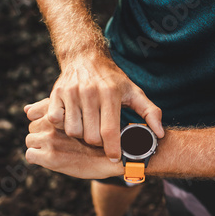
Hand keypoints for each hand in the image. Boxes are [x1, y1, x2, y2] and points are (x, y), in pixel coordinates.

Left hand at [24, 98, 122, 178]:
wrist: (116, 157)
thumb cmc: (97, 134)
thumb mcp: (80, 114)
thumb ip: (54, 109)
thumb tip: (27, 110)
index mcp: (64, 110)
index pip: (36, 114)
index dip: (43, 123)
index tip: (53, 129)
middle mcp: (57, 123)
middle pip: (32, 126)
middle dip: (40, 133)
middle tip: (55, 141)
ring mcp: (52, 140)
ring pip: (30, 139)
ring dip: (38, 145)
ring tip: (54, 149)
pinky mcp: (51, 158)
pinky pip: (30, 155)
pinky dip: (37, 158)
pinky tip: (51, 159)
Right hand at [44, 54, 163, 160]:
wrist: (85, 57)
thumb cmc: (112, 80)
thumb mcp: (134, 92)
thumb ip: (150, 112)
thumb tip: (159, 134)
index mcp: (110, 93)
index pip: (110, 130)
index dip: (112, 149)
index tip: (114, 158)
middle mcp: (90, 92)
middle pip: (90, 136)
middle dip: (97, 142)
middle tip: (100, 136)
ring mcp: (71, 92)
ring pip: (73, 131)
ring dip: (80, 134)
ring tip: (87, 126)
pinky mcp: (56, 93)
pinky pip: (56, 121)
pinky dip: (63, 124)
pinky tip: (72, 119)